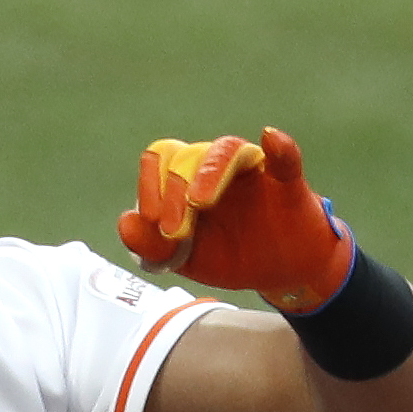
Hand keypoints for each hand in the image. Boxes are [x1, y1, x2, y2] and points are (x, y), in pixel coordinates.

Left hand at [117, 127, 358, 311]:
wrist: (280, 272)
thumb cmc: (232, 255)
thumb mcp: (186, 259)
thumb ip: (151, 245)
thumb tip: (124, 222)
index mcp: (188, 179)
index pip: (161, 160)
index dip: (150, 184)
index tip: (151, 220)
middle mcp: (217, 167)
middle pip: (188, 155)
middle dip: (174, 192)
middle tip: (175, 232)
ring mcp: (253, 170)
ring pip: (226, 150)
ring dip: (208, 173)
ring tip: (200, 202)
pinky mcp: (287, 183)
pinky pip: (285, 159)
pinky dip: (280, 148)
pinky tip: (270, 139)